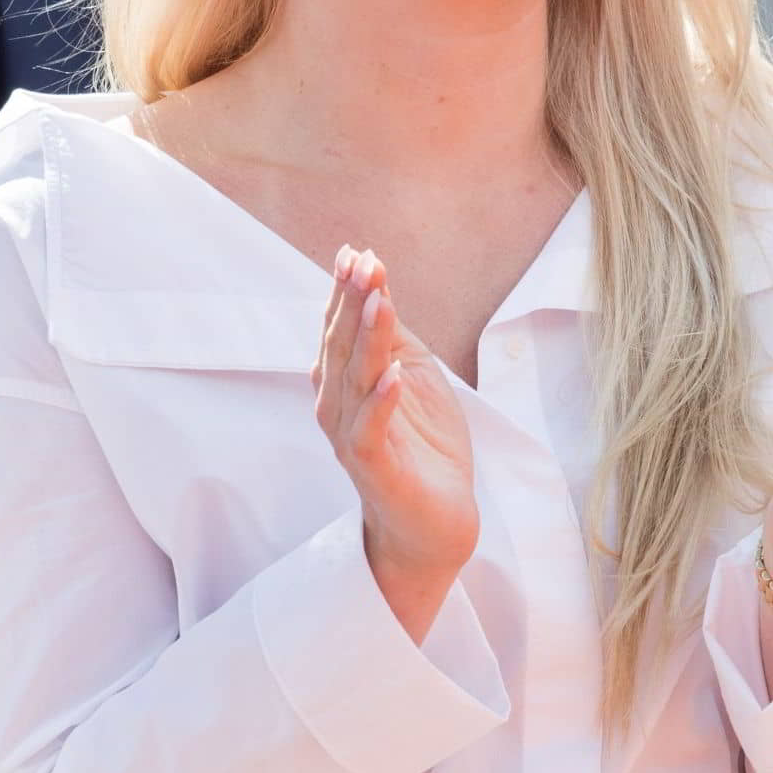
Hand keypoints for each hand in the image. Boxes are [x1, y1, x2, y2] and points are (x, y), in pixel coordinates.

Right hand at [312, 247, 478, 582]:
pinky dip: (381, 401)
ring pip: (353, 381)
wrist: (435, 521)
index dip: (344, 290)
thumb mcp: (411, 376)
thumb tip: (377, 283)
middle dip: (350, 303)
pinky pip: (371, 431)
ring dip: (366, 340)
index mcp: (344, 381)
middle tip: (362, 263)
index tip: (355, 252)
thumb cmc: (421, 445)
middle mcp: (337, 406)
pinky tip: (393, 375)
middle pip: (340, 346)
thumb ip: (392, 336)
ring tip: (379, 303)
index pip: (339, 328)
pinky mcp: (373, 468)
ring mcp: (352, 437)